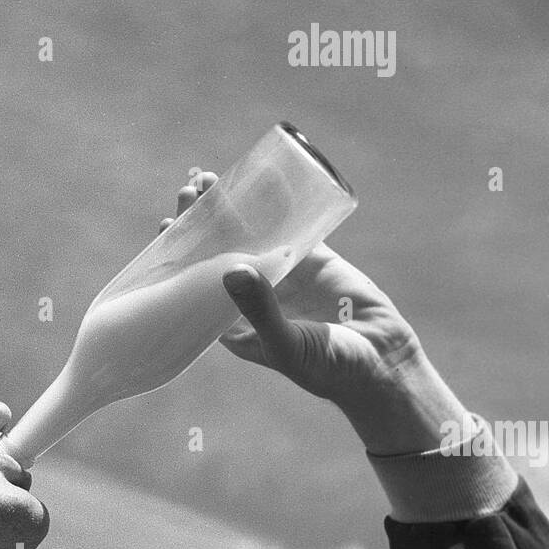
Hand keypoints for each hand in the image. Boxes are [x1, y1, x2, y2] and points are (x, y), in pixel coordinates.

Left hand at [161, 171, 467, 454]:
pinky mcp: (312, 261)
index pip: (195, 285)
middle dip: (200, 222)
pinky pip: (286, 225)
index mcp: (234, 325)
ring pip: (247, 235)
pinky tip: (259, 181)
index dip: (179, 255)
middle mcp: (252, 298)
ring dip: (228, 209)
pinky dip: (273, 204)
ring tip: (208, 179)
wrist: (381, 364)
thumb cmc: (327, 369)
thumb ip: (260, 310)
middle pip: (216, 253)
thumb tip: (230, 269)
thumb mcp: (287, 343)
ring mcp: (281, 277)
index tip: (167, 224)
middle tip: (187, 189)